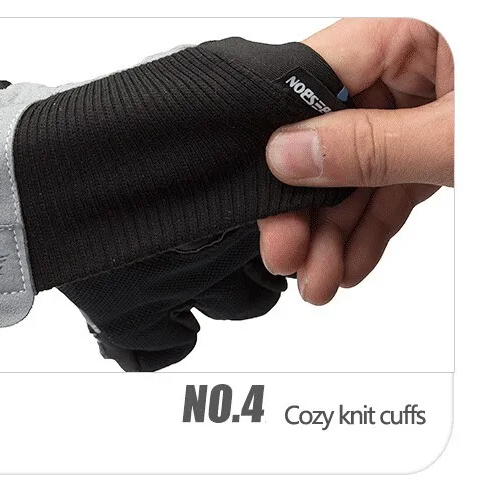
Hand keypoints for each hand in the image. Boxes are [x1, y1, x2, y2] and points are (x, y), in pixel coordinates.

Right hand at [259, 18, 452, 304]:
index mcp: (413, 31)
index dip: (282, 135)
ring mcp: (420, 106)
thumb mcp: (461, 138)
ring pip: (356, 171)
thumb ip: (370, 147)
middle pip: (330, 134)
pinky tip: (349, 264)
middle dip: (308, 207)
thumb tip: (287, 153)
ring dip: (334, 231)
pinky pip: (388, 186)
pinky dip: (370, 229)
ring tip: (319, 280)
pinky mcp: (434, 142)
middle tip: (286, 255)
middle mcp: (409, 64)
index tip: (262, 188)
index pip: (317, 76)